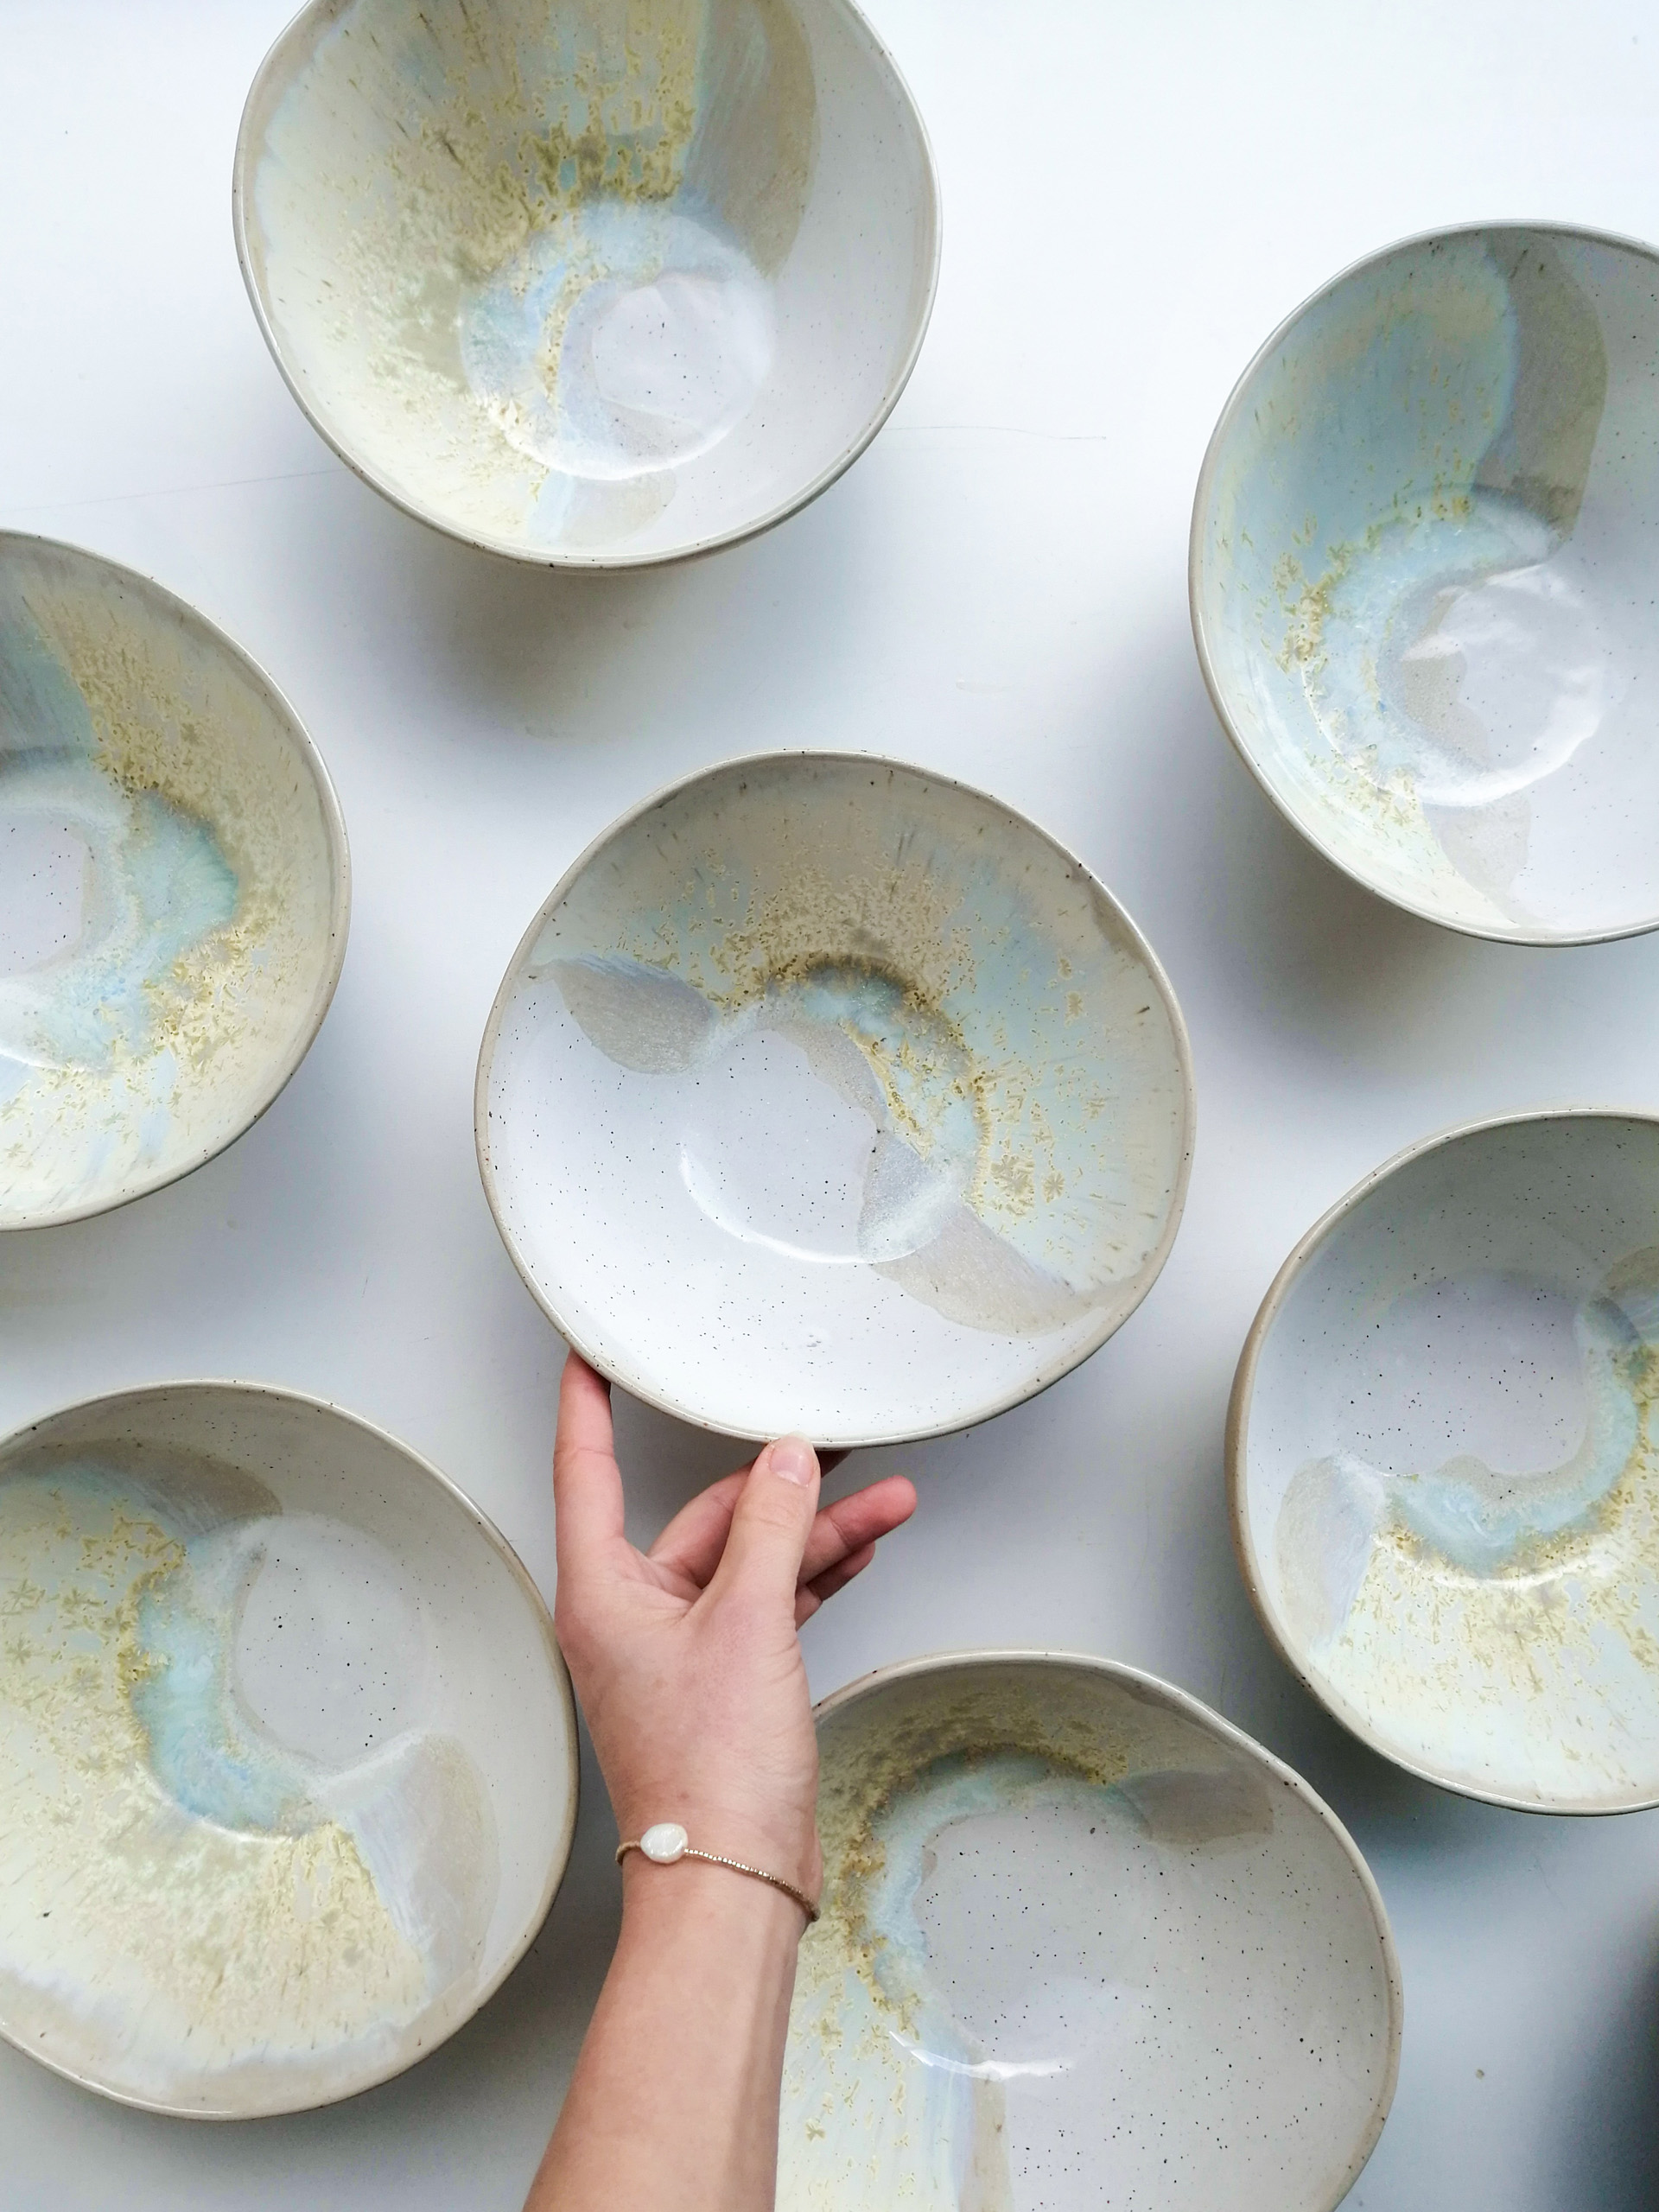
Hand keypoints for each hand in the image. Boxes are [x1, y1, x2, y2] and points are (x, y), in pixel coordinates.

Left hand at [552, 1352, 916, 1903]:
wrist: (734, 1876)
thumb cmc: (709, 1772)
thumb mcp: (747, 1622)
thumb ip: (770, 1528)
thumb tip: (784, 1460)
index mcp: (603, 1591)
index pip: (587, 1469)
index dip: (589, 1405)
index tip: (590, 1354)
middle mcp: (632, 1614)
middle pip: (701, 1516)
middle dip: (775, 1483)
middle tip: (829, 1444)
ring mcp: (679, 1649)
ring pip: (747, 1559)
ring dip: (813, 1531)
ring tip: (882, 1499)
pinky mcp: (724, 1679)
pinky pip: (768, 1601)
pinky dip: (813, 1575)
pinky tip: (862, 1547)